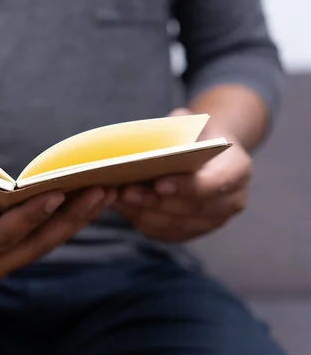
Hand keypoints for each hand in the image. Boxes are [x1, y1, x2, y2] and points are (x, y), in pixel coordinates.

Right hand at [0, 178, 115, 284]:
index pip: (2, 238)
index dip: (28, 217)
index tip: (54, 194)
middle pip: (37, 242)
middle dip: (71, 218)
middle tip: (102, 190)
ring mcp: (2, 256)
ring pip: (46, 238)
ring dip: (77, 216)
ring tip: (107, 189)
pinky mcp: (10, 243)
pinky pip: (44, 230)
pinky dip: (67, 212)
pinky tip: (88, 193)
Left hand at [110, 109, 251, 242]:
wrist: (203, 152)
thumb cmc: (193, 134)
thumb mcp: (189, 122)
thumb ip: (177, 128)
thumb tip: (149, 141)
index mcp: (238, 168)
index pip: (216, 183)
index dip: (188, 186)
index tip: (159, 183)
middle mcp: (232, 201)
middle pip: (192, 208)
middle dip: (156, 201)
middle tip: (126, 191)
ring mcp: (213, 221)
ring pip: (175, 225)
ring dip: (143, 213)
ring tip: (116, 198)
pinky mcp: (191, 232)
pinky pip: (164, 233)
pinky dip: (140, 220)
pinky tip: (119, 206)